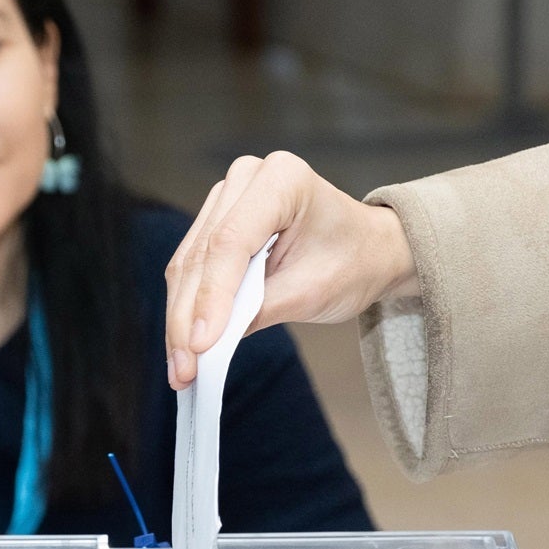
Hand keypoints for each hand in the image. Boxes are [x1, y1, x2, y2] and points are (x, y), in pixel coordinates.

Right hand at [165, 151, 416, 388]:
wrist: (368, 248)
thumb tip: (208, 343)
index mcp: (283, 179)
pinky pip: (193, 266)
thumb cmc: (353, 262)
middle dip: (188, 318)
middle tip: (183, 371)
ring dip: (180, 317)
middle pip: (202, 255)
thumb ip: (260, 310)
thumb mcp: (314, 291)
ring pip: (189, 264)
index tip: (200, 346)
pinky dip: (188, 306)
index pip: (230, 243)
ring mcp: (228, 195)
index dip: (211, 296)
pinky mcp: (217, 219)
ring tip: (181, 368)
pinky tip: (184, 344)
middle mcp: (247, 178)